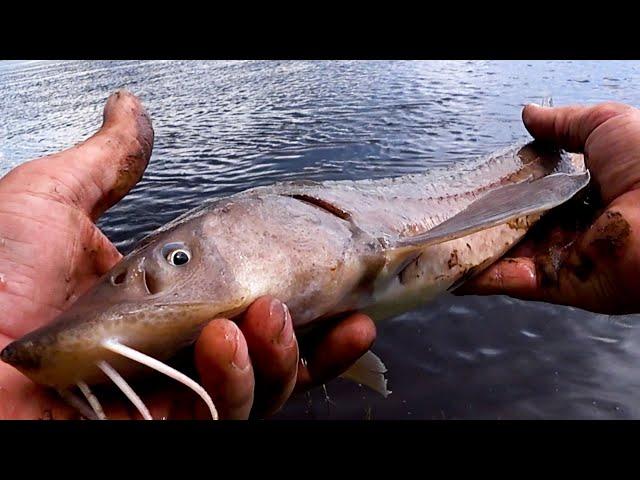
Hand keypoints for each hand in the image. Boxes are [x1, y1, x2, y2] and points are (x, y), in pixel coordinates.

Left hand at [0, 90, 375, 418]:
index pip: (243, 301)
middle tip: (323, 305)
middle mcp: (172, 349)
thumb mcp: (51, 203)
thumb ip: (106, 163)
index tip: (334, 276)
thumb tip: (130, 109)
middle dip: (306, 334)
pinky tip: (228, 345)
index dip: (294, 293)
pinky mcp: (163, 428)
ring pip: (259, 389)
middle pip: (267, 353)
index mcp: (159, 300)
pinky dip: (239, 384)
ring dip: (280, 356)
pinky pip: (225, 415)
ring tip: (269, 318)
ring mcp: (169, 394)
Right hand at [461, 102, 639, 314]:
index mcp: (583, 195)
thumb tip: (529, 113)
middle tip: (440, 214)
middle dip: (478, 222)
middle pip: (513, 228)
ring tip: (430, 242)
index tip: (468, 185)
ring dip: (469, 250)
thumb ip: (564, 124)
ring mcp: (561, 259)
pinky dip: (478, 278)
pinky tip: (446, 269)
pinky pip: (511, 282)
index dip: (499, 190)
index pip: (531, 195)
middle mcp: (570, 229)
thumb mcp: (606, 125)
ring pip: (505, 256)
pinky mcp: (558, 285)